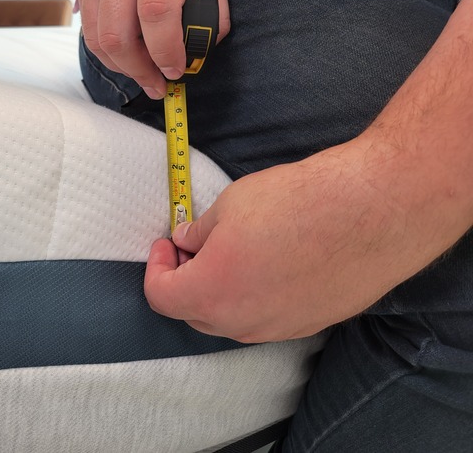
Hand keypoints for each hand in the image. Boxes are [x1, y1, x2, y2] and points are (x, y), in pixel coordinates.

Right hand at [77, 0, 229, 98]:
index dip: (166, 50)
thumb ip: (214, 1)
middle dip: (139, 70)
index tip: (177, 69)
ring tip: (143, 74)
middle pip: (118, 34)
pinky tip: (125, 56)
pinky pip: (87, 28)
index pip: (156, 10)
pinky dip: (106, 51)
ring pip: (97, 37)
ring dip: (120, 66)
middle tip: (158, 84)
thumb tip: (205, 45)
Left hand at [144, 137, 464, 342]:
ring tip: (233, 253)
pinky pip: (265, 318)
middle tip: (194, 247)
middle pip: (193, 313)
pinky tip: (270, 264)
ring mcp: (278, 329)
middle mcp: (241, 322)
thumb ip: (199, 231)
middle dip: (185, 281)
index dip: (155, 268)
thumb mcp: (231, 204)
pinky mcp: (309, 325)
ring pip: (230, 319)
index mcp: (211, 292)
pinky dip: (253, 297)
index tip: (166, 244)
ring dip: (219, 292)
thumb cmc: (298, 202)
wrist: (374, 211)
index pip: (161, 297)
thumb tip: (186, 242)